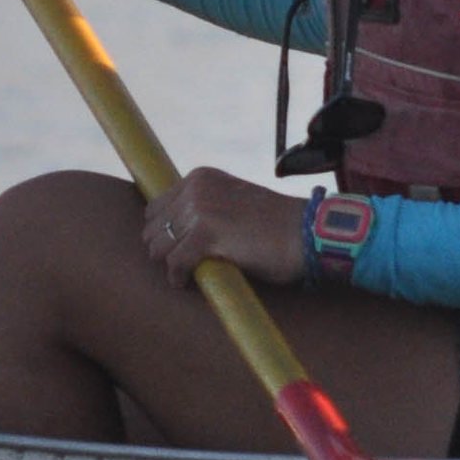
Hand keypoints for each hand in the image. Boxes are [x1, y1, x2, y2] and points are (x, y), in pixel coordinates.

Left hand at [142, 167, 309, 287]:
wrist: (307, 232)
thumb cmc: (274, 225)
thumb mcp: (233, 202)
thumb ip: (204, 207)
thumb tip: (172, 232)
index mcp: (201, 177)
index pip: (157, 206)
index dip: (164, 231)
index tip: (175, 248)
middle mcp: (196, 187)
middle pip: (152, 226)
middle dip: (163, 248)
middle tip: (182, 264)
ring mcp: (200, 209)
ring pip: (159, 246)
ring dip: (170, 263)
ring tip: (186, 273)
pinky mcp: (206, 234)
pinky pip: (174, 262)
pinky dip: (178, 277)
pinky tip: (186, 282)